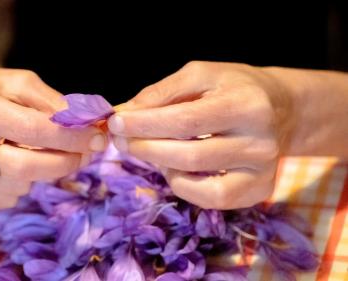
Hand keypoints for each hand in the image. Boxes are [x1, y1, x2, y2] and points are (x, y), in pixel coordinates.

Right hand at [0, 67, 105, 208]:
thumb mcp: (15, 82)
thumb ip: (51, 102)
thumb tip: (85, 126)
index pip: (33, 130)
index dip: (71, 137)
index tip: (98, 139)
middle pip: (27, 167)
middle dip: (65, 162)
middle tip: (84, 154)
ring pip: (19, 186)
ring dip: (40, 172)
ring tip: (31, 151)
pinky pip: (5, 199)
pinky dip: (19, 184)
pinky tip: (7, 164)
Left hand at [108, 61, 291, 208]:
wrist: (279, 109)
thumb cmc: (233, 88)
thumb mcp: (200, 75)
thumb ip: (161, 93)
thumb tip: (124, 115)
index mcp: (246, 105)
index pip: (185, 121)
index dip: (145, 125)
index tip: (115, 122)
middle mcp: (260, 142)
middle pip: (189, 156)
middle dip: (145, 148)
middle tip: (120, 140)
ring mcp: (262, 172)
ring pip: (197, 182)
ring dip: (160, 166)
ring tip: (148, 149)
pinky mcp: (257, 191)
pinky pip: (209, 199)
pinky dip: (182, 185)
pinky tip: (174, 167)